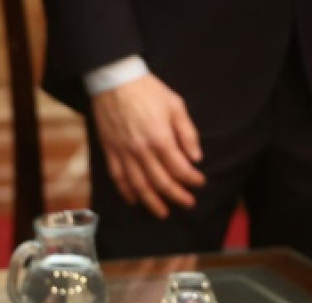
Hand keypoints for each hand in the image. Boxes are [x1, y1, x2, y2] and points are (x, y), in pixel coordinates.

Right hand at [90, 75, 205, 218]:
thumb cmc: (148, 90)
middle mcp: (142, 150)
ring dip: (153, 202)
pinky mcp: (110, 152)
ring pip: (140, 186)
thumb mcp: (176, 105)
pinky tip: (135, 201)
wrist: (115, 81)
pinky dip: (127, 193)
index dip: (193, 179)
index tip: (200, 182)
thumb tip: (196, 157)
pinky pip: (118, 179)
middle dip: (177, 196)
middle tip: (188, 203)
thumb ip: (187, 133)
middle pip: (162, 182)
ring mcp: (124, 153)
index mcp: (161, 138)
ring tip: (163, 213)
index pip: (180, 168)